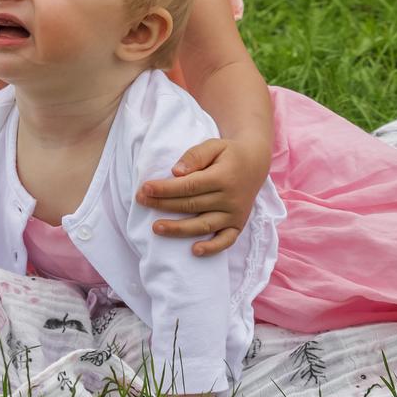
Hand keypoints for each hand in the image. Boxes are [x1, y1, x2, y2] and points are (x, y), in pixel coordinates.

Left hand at [135, 137, 264, 255]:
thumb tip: (176, 172)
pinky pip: (226, 241)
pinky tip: (194, 251)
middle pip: (192, 205)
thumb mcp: (214, 145)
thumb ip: (195, 156)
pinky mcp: (238, 224)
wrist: (255, 163)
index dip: (166, 188)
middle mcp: (230, 198)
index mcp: (223, 176)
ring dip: (178, 229)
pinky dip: (212, 248)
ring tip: (156, 228)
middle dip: (164, 205)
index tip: (145, 188)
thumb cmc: (228, 153)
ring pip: (203, 225)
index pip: (189, 186)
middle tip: (141, 202)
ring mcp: (235, 214)